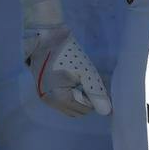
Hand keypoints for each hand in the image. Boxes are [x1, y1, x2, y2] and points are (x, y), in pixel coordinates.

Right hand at [22, 0, 110, 117]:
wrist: (46, 37)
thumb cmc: (68, 53)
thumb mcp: (86, 72)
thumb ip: (96, 93)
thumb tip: (107, 112)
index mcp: (58, 98)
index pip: (85, 109)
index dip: (93, 97)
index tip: (91, 80)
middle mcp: (49, 102)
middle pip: (76, 111)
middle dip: (85, 99)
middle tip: (85, 80)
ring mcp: (43, 97)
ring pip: (68, 107)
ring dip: (77, 97)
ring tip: (78, 79)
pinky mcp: (41, 90)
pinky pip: (60, 101)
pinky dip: (68, 94)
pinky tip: (70, 79)